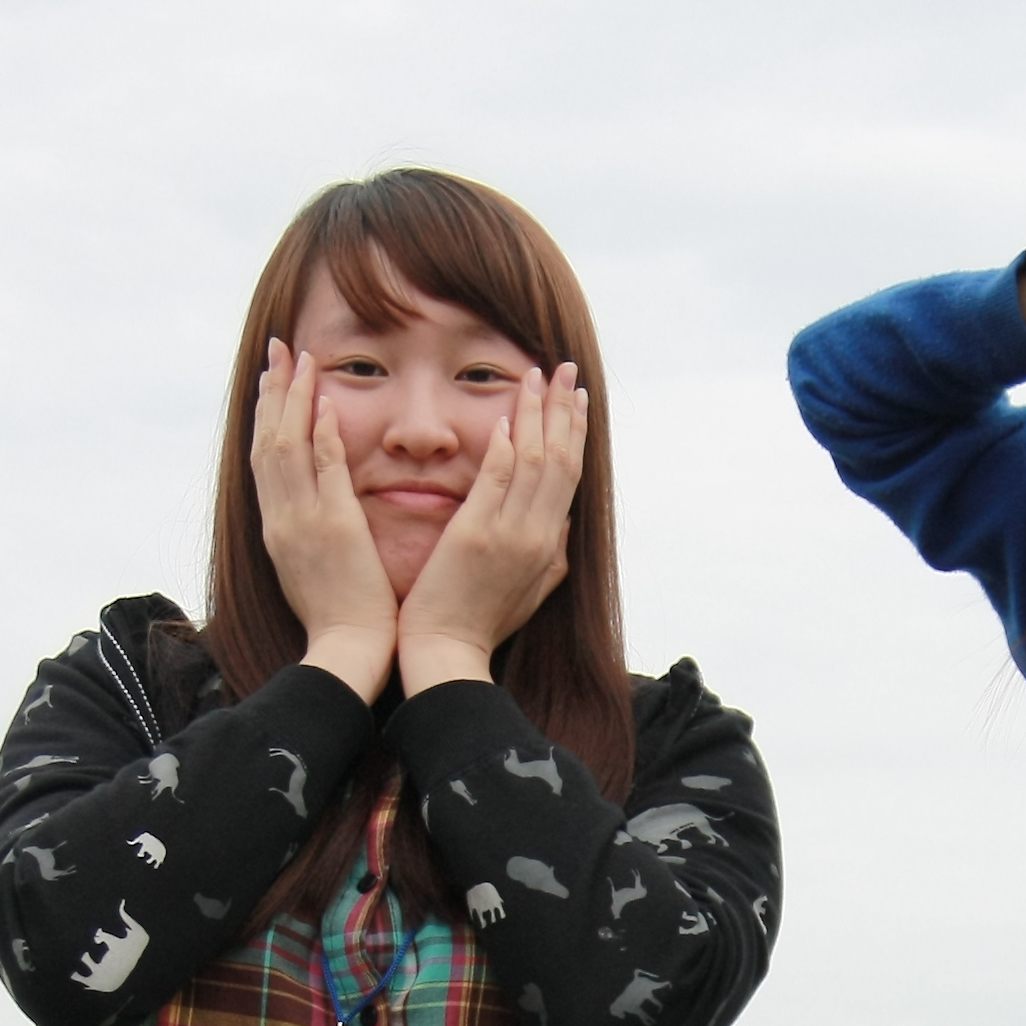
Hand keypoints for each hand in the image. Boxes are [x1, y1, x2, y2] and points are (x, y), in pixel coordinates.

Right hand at [254, 339, 397, 698]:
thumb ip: (311, 529)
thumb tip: (315, 507)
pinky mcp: (333, 529)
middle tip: (277, 350)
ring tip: (300, 359)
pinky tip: (324, 403)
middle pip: (268, 442)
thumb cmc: (340, 618)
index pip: (265, 459)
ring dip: (293, 399)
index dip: (267, 415)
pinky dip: (320, 436)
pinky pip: (323, 472)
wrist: (346, 652)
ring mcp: (302, 522)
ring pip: (288, 447)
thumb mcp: (314, 567)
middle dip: (273, 392)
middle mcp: (281, 519)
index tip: (273, 379)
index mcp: (277, 528)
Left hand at [395, 363, 586, 694]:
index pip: (569, 475)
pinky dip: (504, 447)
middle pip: (559, 460)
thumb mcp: (532, 591)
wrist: (449, 656)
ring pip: (532, 461)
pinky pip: (496, 480)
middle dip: (563, 410)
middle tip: (564, 369)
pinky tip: (504, 417)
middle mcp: (539, 536)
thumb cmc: (480, 624)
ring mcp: (509, 535)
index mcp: (551, 545)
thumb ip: (550, 553)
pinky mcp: (475, 536)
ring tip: (535, 375)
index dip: (575, 432)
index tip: (576, 397)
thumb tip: (563, 523)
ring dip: (535, 414)